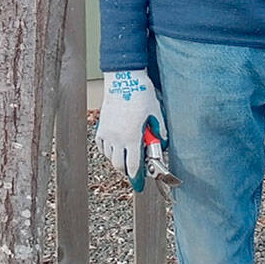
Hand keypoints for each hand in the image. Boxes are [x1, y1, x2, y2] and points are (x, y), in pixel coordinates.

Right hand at [96, 69, 165, 190]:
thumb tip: (162, 143)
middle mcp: (117, 138)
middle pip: (120, 166)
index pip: (134, 167)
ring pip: (110, 157)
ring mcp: (107, 132)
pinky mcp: (101, 125)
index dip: (137, 179)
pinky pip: (102, 145)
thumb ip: (160, 132)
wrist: (124, 77)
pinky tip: (115, 148)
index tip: (139, 186)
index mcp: (132, 137)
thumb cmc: (141, 94)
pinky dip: (108, 151)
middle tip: (135, 174)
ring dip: (119, 161)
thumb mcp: (157, 113)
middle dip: (128, 173)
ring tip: (127, 159)